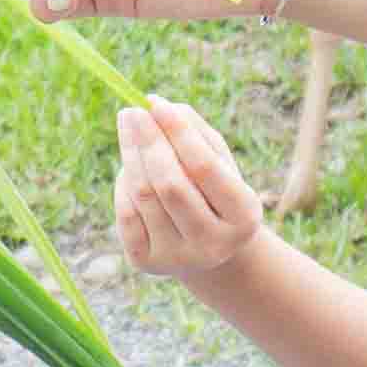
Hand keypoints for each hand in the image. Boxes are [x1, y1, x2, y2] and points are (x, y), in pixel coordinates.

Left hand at [111, 97, 266, 275]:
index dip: (178, 133)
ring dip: (131, 156)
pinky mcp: (146, 262)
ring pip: (143, 195)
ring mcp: (178, 258)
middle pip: (170, 184)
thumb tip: (156, 105)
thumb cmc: (213, 191)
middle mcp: (213, 243)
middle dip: (147, 142)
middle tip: (131, 111)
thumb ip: (194, 131)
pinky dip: (123, 184)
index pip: (204, 167)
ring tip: (130, 132)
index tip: (155, 103)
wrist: (206, 247)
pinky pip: (125, 213)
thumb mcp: (217, 160)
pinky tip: (130, 168)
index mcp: (243, 215)